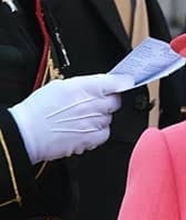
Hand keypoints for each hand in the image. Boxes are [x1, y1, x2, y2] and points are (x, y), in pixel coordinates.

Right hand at [8, 73, 130, 163]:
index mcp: (84, 88)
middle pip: (115, 101)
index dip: (122, 82)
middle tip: (94, 104)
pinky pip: (105, 133)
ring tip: (82, 119)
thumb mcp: (60, 86)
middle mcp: (92, 104)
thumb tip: (99, 84)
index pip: (116, 81)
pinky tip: (85, 130)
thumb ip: (83, 84)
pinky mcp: (90, 138)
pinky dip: (98, 132)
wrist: (26, 132)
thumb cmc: (38, 110)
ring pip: (109, 118)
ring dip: (100, 118)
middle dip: (108, 102)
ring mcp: (92, 122)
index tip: (125, 82)